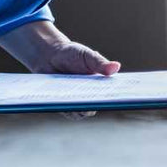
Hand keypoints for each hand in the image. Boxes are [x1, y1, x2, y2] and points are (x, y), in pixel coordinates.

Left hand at [0, 21, 119, 119]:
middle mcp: (91, 96)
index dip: (115, 98)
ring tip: (77, 101)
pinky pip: (66, 111)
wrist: (49, 56)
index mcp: (101, 85)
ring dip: (79, 109)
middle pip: (97, 106)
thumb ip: (100, 63)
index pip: (111, 95)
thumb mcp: (87, 56)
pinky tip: (63, 102)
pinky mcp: (63, 105)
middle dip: (96, 104)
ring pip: (81, 112)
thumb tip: (116, 67)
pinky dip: (66, 108)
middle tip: (93, 100)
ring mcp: (77, 102)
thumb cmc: (72, 54)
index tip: (116, 97)